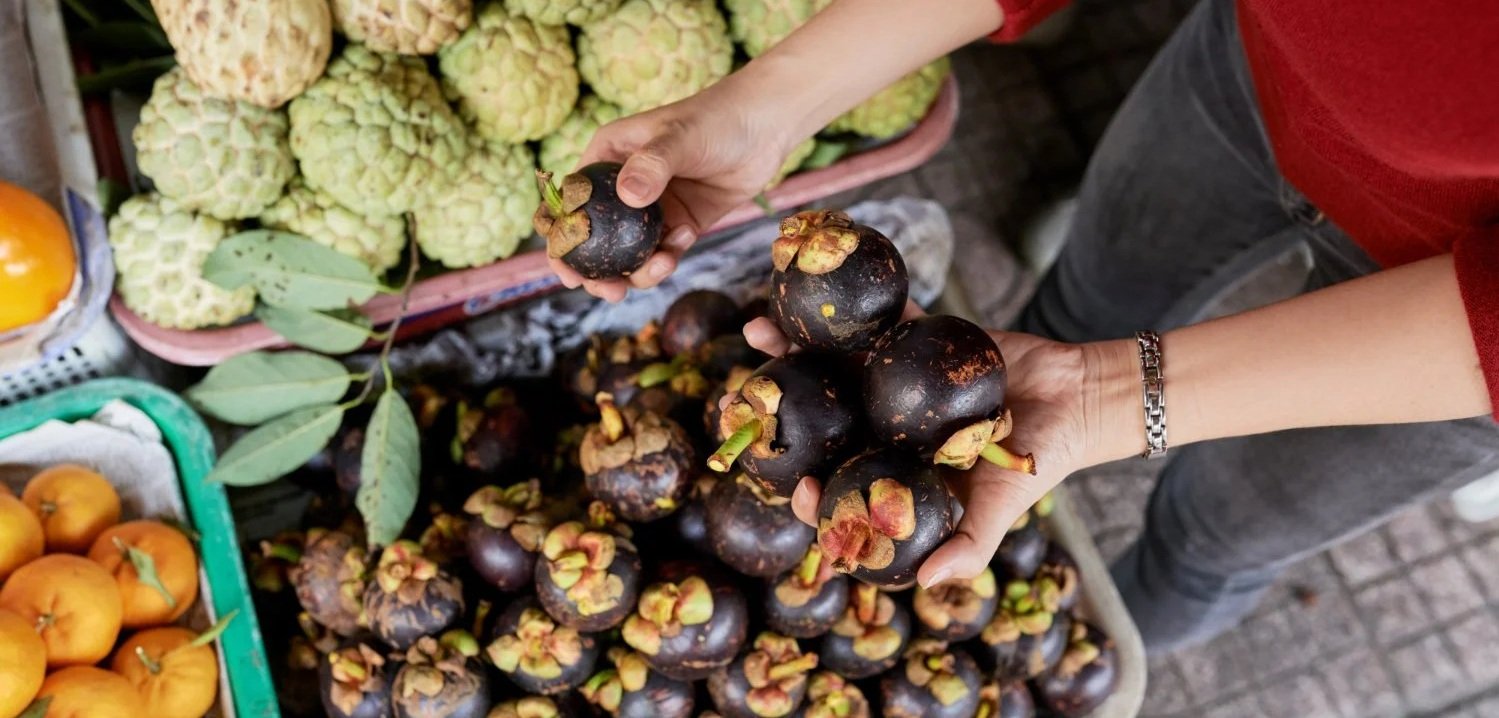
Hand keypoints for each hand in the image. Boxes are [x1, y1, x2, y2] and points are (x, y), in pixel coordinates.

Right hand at [552, 84, 795, 301]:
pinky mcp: (681, 223)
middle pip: (596, 239)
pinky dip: (670, 257)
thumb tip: (629, 197)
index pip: (570, 202)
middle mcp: (624, 186)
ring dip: (640, 272)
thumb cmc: (717, 118)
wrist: (765, 126)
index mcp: (607, 158)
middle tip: (611, 292)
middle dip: (599, 272)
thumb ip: (652, 165)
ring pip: (631, 254)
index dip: (560, 238)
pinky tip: (687, 235)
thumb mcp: (679, 137)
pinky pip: (665, 253)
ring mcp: (653, 209)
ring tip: (663, 265)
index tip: (565, 270)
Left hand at [742, 306, 1095, 587]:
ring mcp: (894, 384)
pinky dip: (851, 309)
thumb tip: (928, 584)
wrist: (1076, 399)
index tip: (797, 487)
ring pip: (835, 367)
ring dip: (794, 350)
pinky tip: (816, 292)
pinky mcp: (914, 340)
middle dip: (778, 411)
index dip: (812, 492)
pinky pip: (877, 322)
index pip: (842, 488)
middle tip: (739, 398)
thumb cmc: (1040, 463)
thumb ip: (968, 547)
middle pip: (820, 423)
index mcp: (895, 474)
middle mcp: (884, 429)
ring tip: (756, 332)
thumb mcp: (1002, 509)